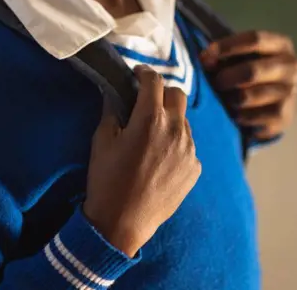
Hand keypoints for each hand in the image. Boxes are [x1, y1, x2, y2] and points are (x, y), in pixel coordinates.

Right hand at [83, 66, 200, 257]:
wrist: (122, 224)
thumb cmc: (107, 180)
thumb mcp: (102, 140)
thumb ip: (112, 110)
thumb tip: (115, 92)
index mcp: (150, 118)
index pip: (154, 81)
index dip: (144, 73)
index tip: (137, 74)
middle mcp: (175, 130)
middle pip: (177, 94)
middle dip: (162, 92)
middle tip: (147, 101)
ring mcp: (189, 150)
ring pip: (184, 121)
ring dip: (170, 118)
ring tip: (152, 134)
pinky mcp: (194, 169)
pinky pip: (188, 146)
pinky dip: (176, 144)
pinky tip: (159, 158)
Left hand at [200, 31, 296, 140]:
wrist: (271, 100)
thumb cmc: (249, 67)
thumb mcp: (241, 55)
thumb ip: (225, 53)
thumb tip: (205, 59)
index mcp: (282, 44)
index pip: (254, 39)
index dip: (226, 47)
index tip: (205, 57)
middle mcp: (291, 66)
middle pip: (251, 71)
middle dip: (225, 77)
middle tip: (213, 83)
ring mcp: (290, 92)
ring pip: (247, 97)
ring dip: (228, 98)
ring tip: (222, 97)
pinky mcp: (284, 117)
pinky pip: (249, 118)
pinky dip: (236, 116)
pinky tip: (234, 112)